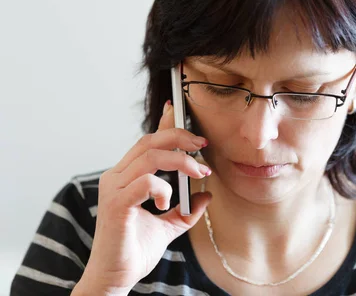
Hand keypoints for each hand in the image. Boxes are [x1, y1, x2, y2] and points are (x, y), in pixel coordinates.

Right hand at [75, 101, 211, 294]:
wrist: (115, 278)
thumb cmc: (134, 251)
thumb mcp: (168, 226)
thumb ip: (186, 210)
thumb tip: (207, 196)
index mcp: (126, 177)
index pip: (146, 142)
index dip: (164, 124)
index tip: (180, 112)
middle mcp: (116, 177)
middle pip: (150, 141)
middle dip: (181, 137)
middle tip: (203, 147)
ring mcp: (114, 188)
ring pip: (150, 156)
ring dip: (181, 160)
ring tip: (199, 172)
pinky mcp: (117, 203)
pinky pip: (145, 181)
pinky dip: (163, 188)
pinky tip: (166, 203)